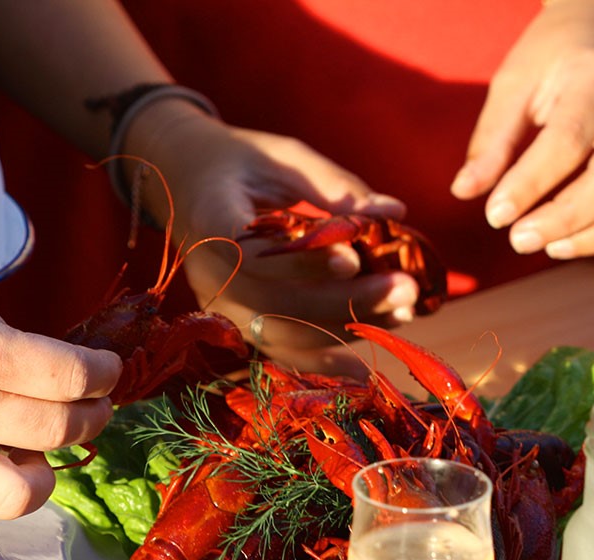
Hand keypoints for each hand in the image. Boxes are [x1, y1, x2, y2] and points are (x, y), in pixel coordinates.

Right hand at [0, 240, 120, 540]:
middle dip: (91, 417)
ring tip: (34, 455)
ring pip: (16, 496)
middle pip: (58, 431)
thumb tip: (41, 363)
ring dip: (42, 477)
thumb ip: (1, 331)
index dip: (104, 373)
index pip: (71, 376)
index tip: (109, 371)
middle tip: (92, 408)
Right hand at [132, 107, 419, 372]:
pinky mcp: (236, 324)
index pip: (249, 251)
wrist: (188, 184)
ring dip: (346, 329)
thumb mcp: (283, 157)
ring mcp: (220, 305)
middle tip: (405, 288)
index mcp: (211, 217)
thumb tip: (395, 213)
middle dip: (346, 301)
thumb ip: (333, 184)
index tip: (354, 259)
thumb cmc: (240, 162)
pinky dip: (322, 363)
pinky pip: (280, 350)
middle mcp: (209, 271)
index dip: (300, 263)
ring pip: (282, 333)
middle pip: (274, 302)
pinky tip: (363, 369)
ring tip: (403, 313)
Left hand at [451, 0, 593, 259]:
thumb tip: (465, 191)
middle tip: (518, 240)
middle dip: (564, 218)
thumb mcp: (514, 83)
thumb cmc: (554, 58)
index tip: (495, 215)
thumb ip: (493, 139)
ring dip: (592, 236)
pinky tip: (574, 243)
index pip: (568, 140)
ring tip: (547, 247)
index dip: (530, 184)